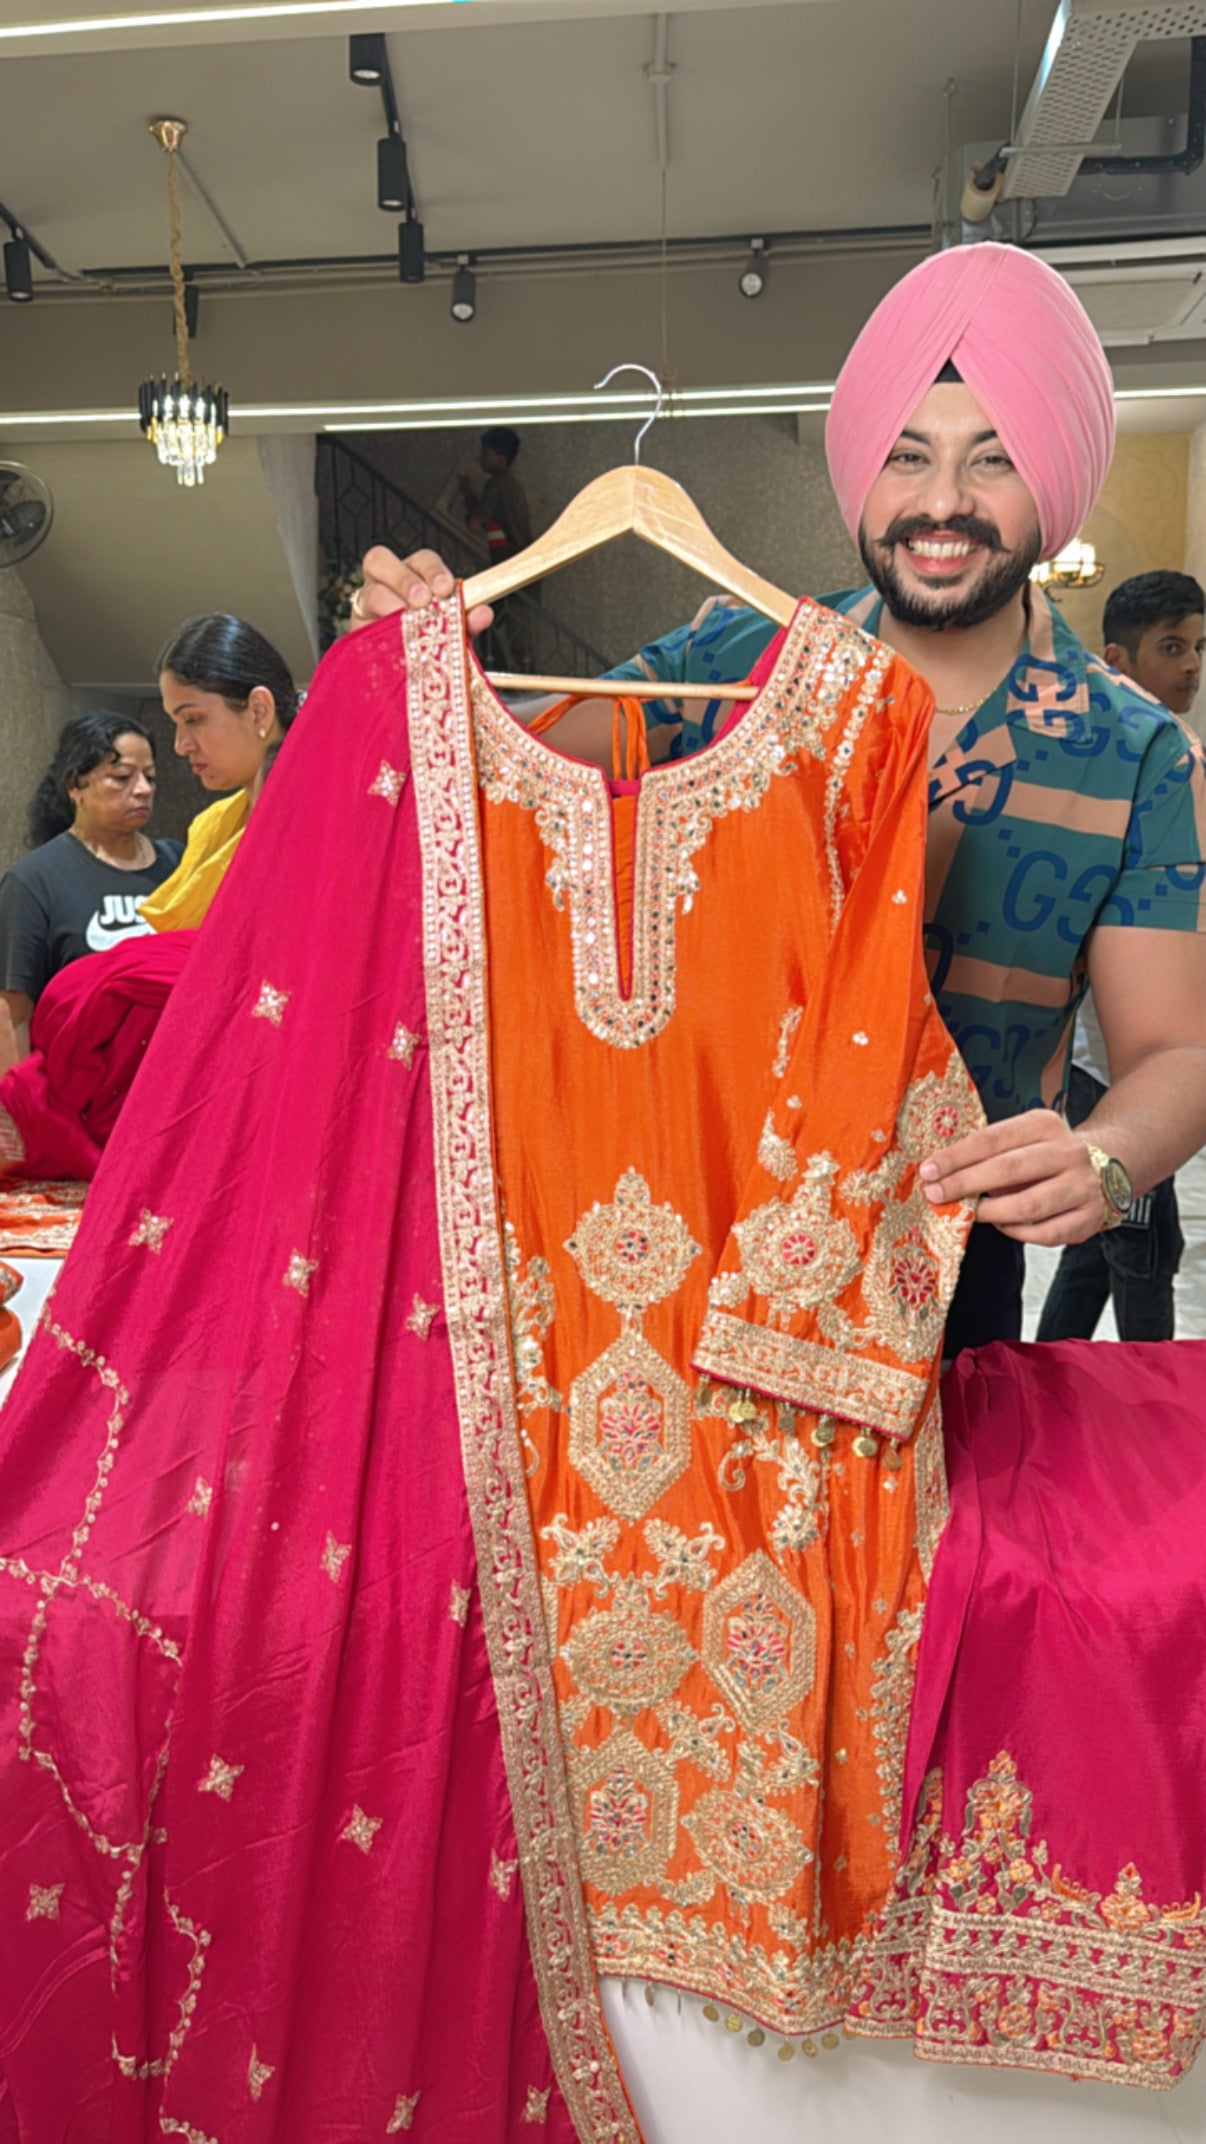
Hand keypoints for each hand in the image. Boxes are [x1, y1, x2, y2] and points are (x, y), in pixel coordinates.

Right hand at [354, 547, 494, 637]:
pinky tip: (393, 640)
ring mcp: (367, 604)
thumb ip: (465, 622)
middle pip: (382, 560)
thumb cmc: (427, 644)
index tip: (446, 588)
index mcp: (414, 577)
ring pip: (370, 591)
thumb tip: (484, 613)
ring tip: (407, 621)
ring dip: (391, 604)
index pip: (420, 560)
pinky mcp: (357, 630)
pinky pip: (360, 623)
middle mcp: (387, 583)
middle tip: (423, 601)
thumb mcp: (451, 633)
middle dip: (405, 578)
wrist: (404, 678)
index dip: (432, 570)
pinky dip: (378, 629)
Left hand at [919, 1107, 1104, 1245]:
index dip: (956, 1156)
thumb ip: (991, 1153)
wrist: (1103, 1168)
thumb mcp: (1023, 1140)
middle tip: (937, 1194)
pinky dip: (1017, 1231)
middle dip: (965, 1183)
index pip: (992, 1139)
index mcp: (1044, 1125)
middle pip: (1007, 1169)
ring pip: (1028, 1204)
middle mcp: (1067, 1152)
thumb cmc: (1047, 1156)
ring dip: (991, 1212)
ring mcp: (1082, 1185)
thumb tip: (943, 1173)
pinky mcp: (1089, 1216)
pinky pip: (1045, 1232)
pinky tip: (1003, 1225)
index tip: (929, 1170)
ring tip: (970, 1213)